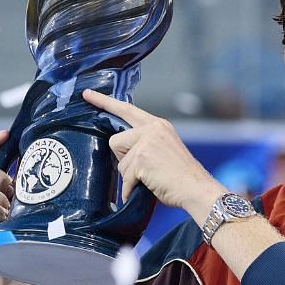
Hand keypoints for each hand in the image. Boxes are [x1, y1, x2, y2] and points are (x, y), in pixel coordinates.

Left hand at [82, 90, 224, 216]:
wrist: (196, 189)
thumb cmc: (181, 176)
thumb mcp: (164, 149)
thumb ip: (145, 143)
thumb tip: (123, 153)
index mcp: (158, 125)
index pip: (127, 109)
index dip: (105, 102)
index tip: (88, 95)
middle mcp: (152, 129)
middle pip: (116, 140)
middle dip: (124, 158)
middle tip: (144, 169)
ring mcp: (147, 142)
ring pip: (120, 162)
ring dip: (131, 176)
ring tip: (151, 179)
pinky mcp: (142, 158)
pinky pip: (125, 177)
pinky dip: (131, 188)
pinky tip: (144, 190)